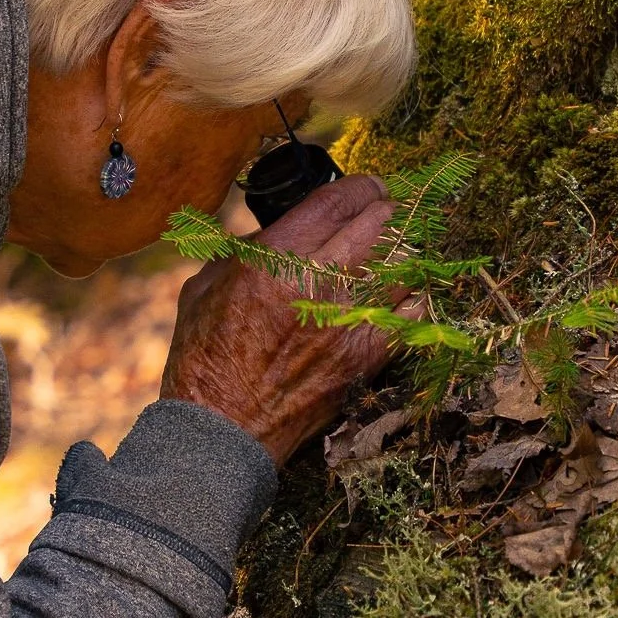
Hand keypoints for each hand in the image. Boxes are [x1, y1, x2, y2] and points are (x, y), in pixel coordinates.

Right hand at [160, 175, 396, 465]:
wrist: (220, 431)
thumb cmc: (204, 358)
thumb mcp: (204, 286)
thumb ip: (243, 249)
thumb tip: (272, 228)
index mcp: (272, 260)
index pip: (337, 202)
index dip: (361, 186)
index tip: (369, 187)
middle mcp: (315, 285)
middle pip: (381, 224)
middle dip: (388, 210)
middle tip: (389, 210)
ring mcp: (347, 323)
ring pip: (404, 265)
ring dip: (405, 251)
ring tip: (401, 247)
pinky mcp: (365, 359)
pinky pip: (413, 314)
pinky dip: (413, 298)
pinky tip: (403, 294)